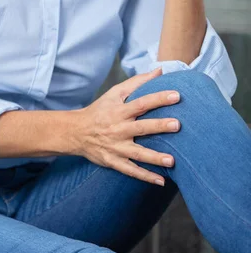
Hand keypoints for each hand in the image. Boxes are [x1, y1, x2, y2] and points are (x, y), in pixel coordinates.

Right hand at [74, 68, 180, 185]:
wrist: (76, 132)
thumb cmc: (100, 110)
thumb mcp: (115, 93)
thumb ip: (137, 82)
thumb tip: (160, 71)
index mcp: (119, 111)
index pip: (141, 103)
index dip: (159, 98)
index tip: (177, 96)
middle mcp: (118, 129)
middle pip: (141, 127)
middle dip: (159, 126)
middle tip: (177, 125)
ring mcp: (116, 147)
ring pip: (137, 153)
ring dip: (154, 157)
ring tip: (172, 160)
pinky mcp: (114, 162)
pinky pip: (131, 170)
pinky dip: (145, 176)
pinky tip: (161, 181)